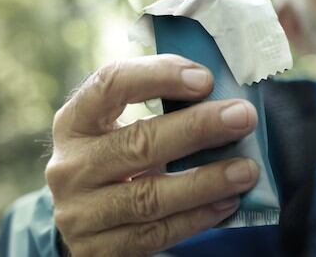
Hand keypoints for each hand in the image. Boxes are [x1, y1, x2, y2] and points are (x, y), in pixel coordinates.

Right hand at [45, 54, 260, 256]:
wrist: (79, 226)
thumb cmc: (112, 165)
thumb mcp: (116, 132)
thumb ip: (156, 113)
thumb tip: (221, 100)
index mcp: (74, 123)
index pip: (110, 86)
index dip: (158, 76)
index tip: (205, 79)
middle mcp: (70, 167)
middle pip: (137, 143)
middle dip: (197, 128)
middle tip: (241, 117)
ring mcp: (79, 213)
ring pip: (149, 196)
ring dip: (205, 181)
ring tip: (245, 170)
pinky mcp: (97, 250)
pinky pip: (155, 234)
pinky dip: (195, 218)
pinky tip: (225, 203)